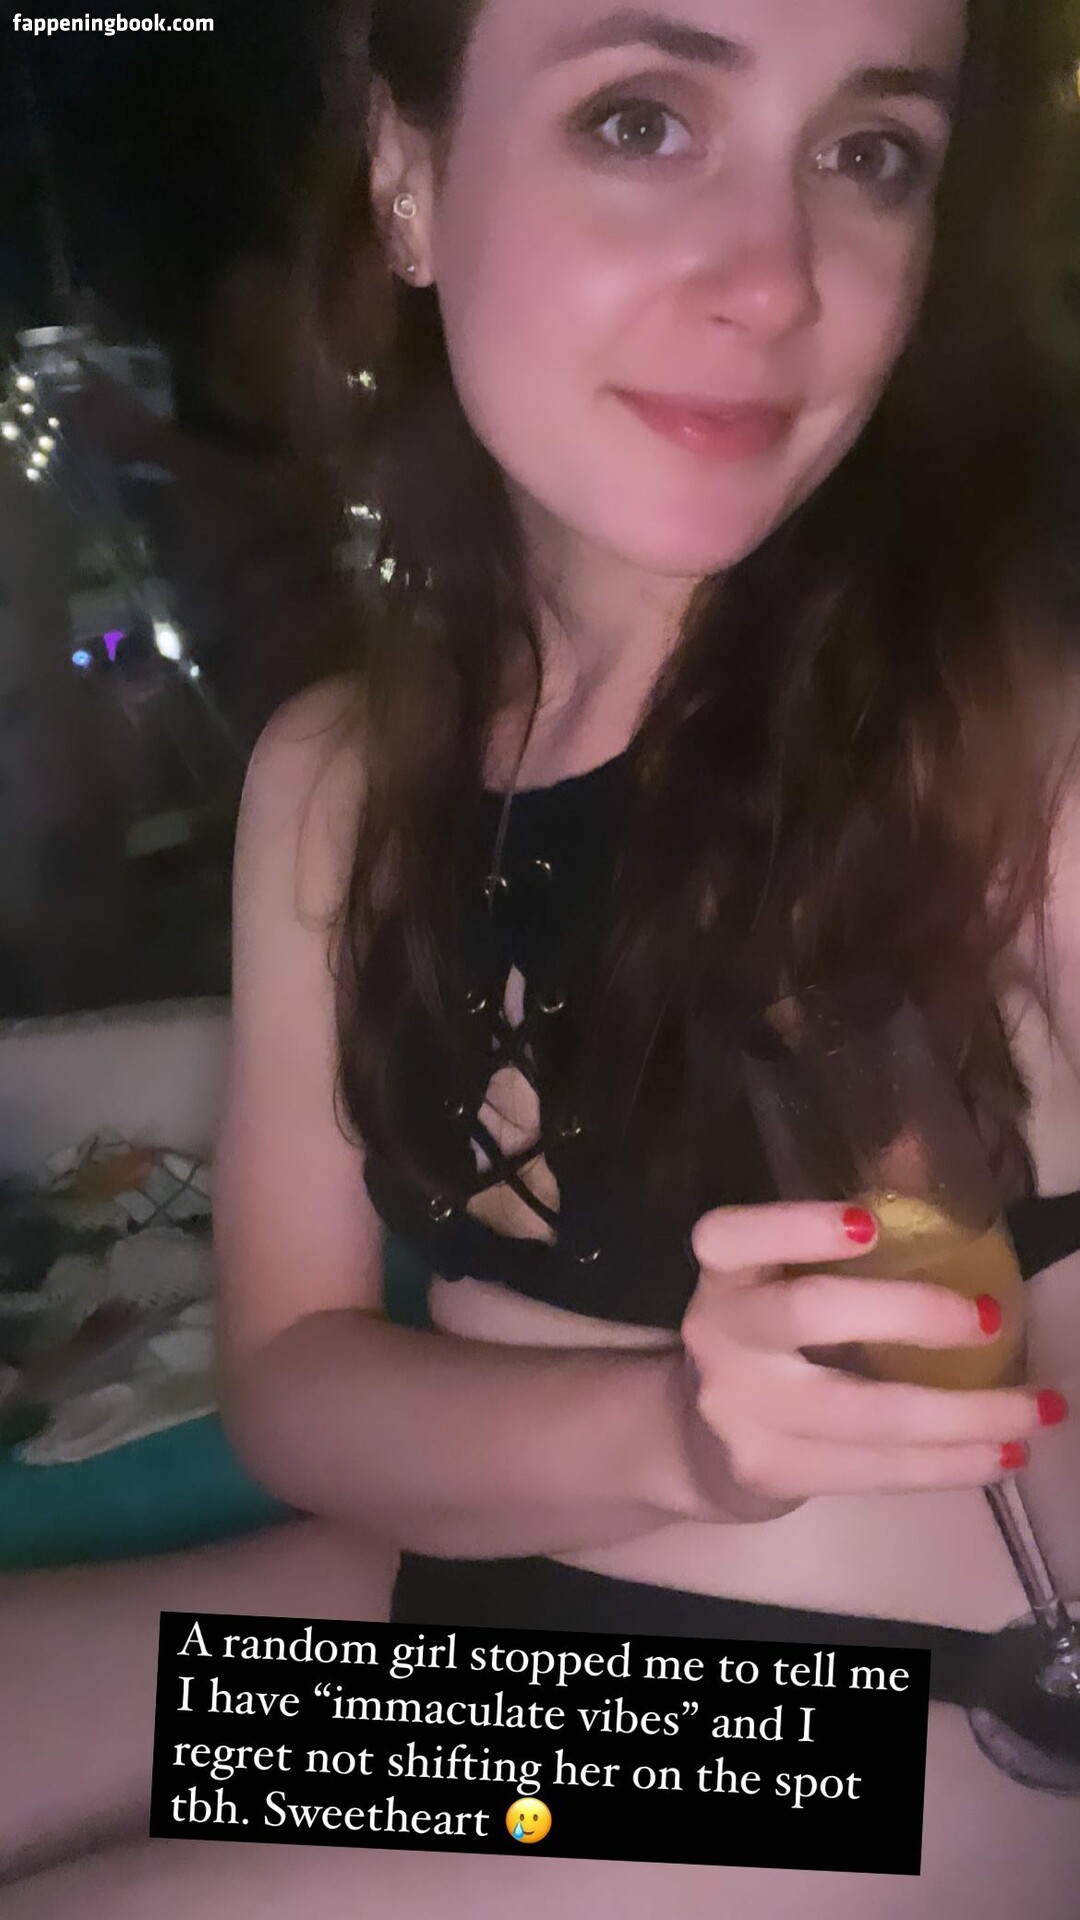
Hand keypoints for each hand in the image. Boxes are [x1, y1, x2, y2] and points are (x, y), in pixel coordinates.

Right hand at [679, 1201, 1057, 1505]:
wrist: (700, 1441)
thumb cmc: (768, 1337)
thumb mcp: (780, 1277)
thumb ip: (842, 1224)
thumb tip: (921, 1145)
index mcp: (723, 1273)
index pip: (732, 1236)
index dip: (796, 1226)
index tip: (870, 1225)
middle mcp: (721, 1336)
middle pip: (811, 1314)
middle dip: (911, 1314)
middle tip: (991, 1316)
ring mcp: (742, 1412)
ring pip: (865, 1413)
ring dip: (965, 1413)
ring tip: (1037, 1408)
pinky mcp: (772, 1473)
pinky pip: (876, 1469)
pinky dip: (949, 1464)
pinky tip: (1003, 1453)